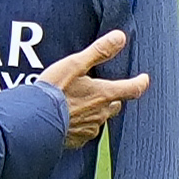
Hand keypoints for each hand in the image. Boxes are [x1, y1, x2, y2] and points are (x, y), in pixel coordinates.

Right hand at [39, 30, 150, 148]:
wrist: (34, 120)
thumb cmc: (54, 90)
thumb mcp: (75, 64)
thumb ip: (99, 51)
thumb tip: (120, 37)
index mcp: (103, 94)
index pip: (132, 89)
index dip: (140, 82)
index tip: (144, 79)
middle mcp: (101, 114)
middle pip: (115, 105)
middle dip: (112, 98)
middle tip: (103, 91)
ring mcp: (89, 129)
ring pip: (99, 119)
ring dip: (95, 111)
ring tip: (79, 104)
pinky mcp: (77, 140)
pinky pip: (85, 132)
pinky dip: (81, 124)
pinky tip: (68, 119)